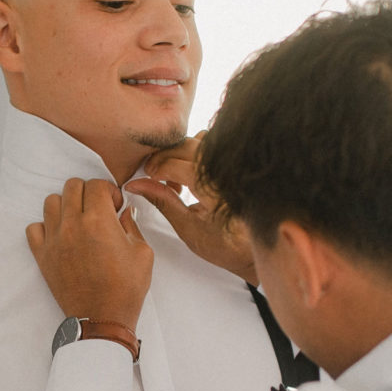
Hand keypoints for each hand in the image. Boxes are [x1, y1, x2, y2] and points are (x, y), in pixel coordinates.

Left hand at [26, 177, 151, 328]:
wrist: (102, 318)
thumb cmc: (125, 288)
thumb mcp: (143, 252)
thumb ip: (132, 225)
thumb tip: (124, 212)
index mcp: (99, 220)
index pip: (96, 184)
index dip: (109, 191)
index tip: (114, 206)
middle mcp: (72, 225)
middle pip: (72, 186)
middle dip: (87, 193)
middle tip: (97, 210)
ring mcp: (54, 239)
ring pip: (51, 202)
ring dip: (66, 205)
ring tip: (77, 221)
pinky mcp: (42, 255)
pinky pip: (34, 228)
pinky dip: (45, 227)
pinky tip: (60, 236)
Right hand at [127, 135, 256, 285]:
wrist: (253, 249)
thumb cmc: (226, 245)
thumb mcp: (187, 228)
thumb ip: (162, 201)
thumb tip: (138, 185)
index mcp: (213, 187)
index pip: (174, 165)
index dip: (154, 170)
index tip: (143, 179)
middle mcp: (224, 171)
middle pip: (183, 146)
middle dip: (162, 158)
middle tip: (152, 175)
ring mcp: (231, 164)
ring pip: (196, 141)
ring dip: (178, 153)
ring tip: (172, 176)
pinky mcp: (234, 163)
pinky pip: (210, 145)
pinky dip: (194, 151)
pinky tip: (189, 171)